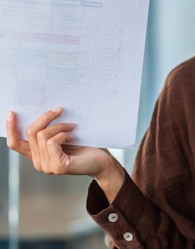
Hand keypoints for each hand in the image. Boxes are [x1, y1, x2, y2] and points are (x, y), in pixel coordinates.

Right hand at [6, 108, 125, 201]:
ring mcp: (47, 167)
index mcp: (37, 155)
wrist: (102, 161)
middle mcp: (38, 162)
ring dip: (59, 126)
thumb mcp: (63, 136)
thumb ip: (50, 130)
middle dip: (45, 117)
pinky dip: (63, 135)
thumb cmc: (85, 146)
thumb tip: (43, 111)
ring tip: (72, 126)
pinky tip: (73, 136)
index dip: (10, 128)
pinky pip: (52, 142)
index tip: (12, 113)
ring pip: (42, 136)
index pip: (15, 143)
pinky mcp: (57, 167)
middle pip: (30, 133)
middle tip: (59, 110)